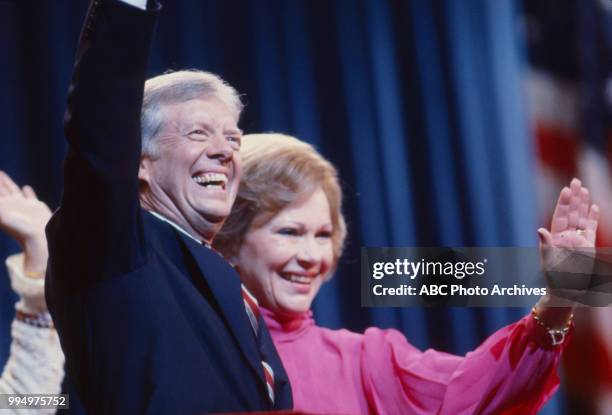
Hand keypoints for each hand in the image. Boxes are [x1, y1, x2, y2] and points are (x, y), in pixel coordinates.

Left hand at [0, 171, 50, 275]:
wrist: (38, 236)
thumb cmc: (20, 229)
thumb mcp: (2, 216)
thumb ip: (2, 207)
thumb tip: (4, 202)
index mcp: (1, 207)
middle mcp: (10, 205)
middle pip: (0, 189)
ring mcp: (22, 205)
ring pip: (12, 189)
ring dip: (6, 181)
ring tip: (0, 173)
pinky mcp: (35, 206)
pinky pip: (30, 196)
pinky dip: (28, 192)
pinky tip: (26, 188)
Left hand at [535, 178, 598, 326]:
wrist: (566, 293)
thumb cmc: (554, 279)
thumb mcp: (548, 262)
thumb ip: (546, 245)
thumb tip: (540, 230)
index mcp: (555, 238)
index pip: (560, 216)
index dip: (563, 203)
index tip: (567, 189)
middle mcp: (566, 236)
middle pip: (571, 213)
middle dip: (573, 198)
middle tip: (575, 181)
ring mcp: (577, 241)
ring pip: (581, 218)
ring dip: (583, 204)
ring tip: (584, 189)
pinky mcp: (587, 247)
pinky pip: (590, 229)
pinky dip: (592, 217)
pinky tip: (594, 206)